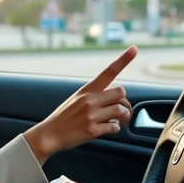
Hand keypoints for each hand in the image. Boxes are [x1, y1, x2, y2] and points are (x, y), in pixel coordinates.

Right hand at [24, 46, 136, 162]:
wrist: (49, 134)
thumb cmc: (64, 117)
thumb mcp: (76, 98)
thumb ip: (94, 95)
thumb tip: (114, 96)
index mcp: (86, 90)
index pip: (108, 71)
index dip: (123, 59)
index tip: (134, 48)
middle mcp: (90, 100)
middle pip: (121, 92)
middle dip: (124, 101)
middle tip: (121, 109)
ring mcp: (91, 115)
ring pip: (121, 110)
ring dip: (122, 117)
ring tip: (116, 120)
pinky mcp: (92, 130)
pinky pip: (114, 127)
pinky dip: (114, 128)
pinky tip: (107, 128)